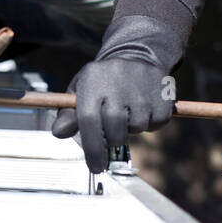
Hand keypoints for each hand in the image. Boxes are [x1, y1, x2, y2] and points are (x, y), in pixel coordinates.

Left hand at [51, 56, 174, 172]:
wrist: (137, 55)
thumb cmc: (102, 81)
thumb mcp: (80, 91)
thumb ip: (69, 114)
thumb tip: (58, 132)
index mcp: (92, 81)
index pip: (89, 121)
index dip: (92, 149)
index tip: (95, 167)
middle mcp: (118, 82)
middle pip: (114, 131)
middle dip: (112, 141)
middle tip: (112, 135)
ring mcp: (143, 87)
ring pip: (137, 128)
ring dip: (131, 129)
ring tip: (127, 112)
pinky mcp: (163, 92)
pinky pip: (156, 123)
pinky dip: (150, 123)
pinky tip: (143, 107)